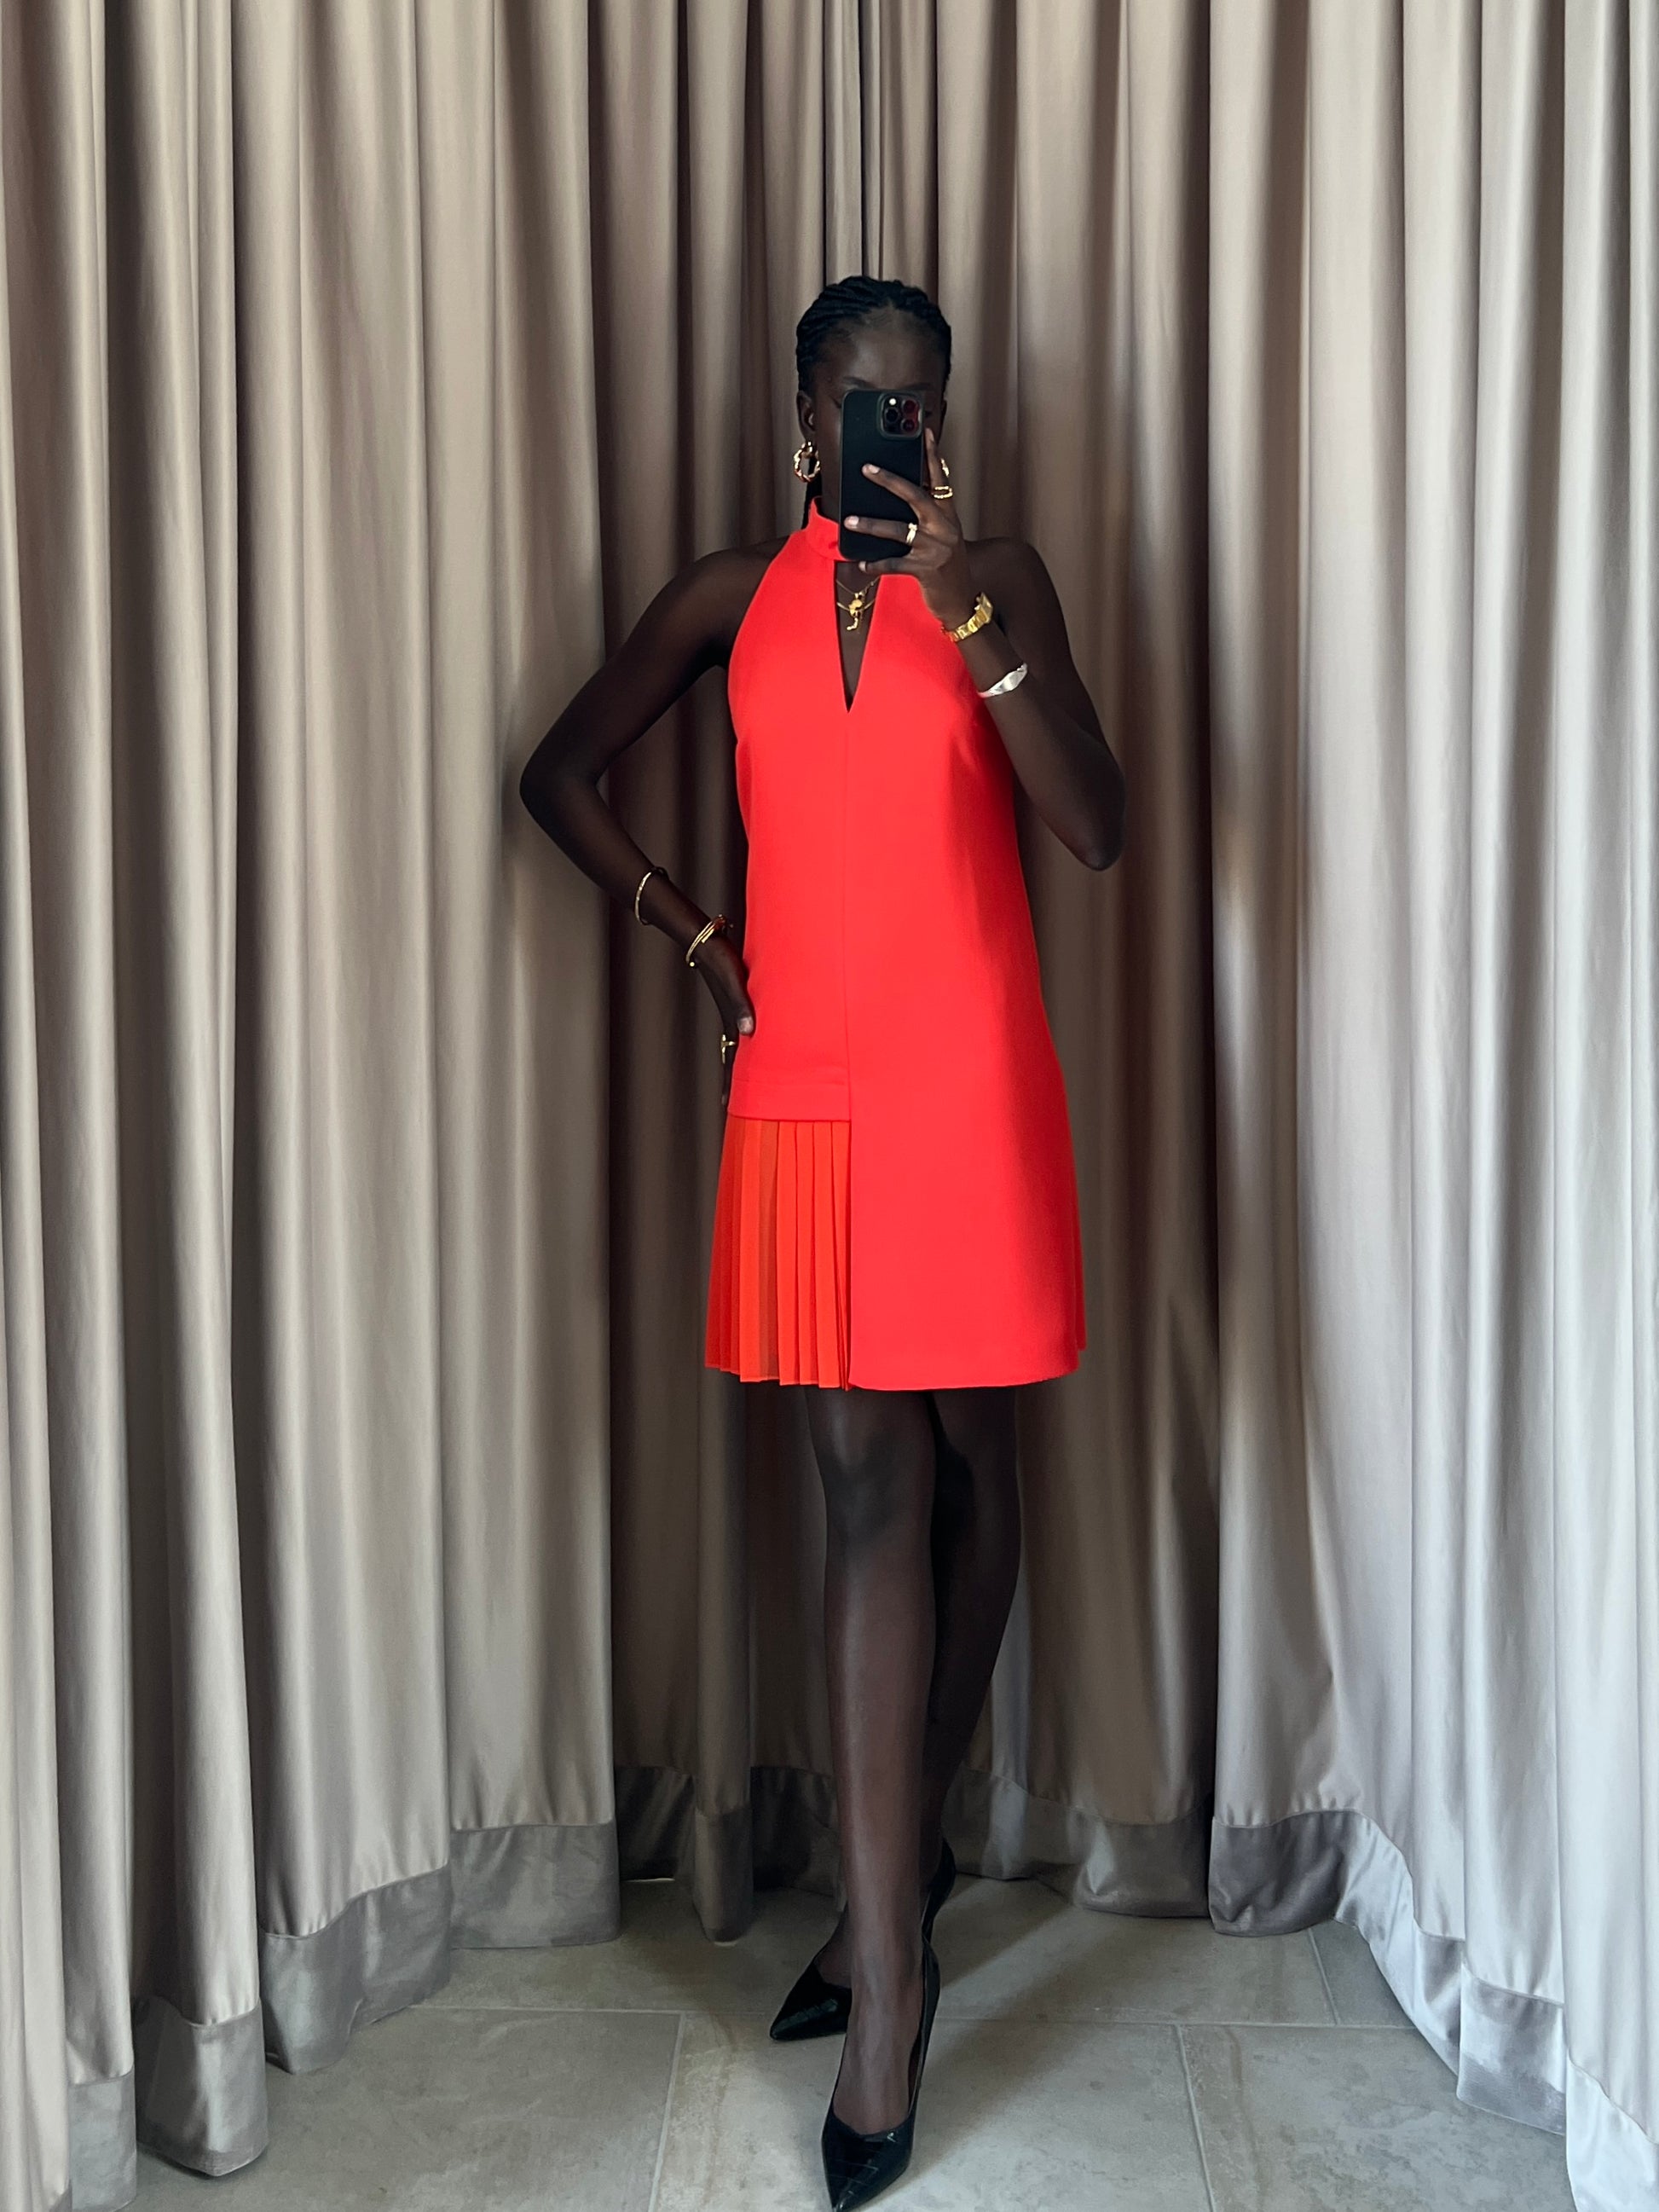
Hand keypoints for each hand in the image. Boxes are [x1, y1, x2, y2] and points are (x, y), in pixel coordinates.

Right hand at [690, 929, 753, 1102]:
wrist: (707, 942)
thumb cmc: (720, 958)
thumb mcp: (733, 981)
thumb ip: (740, 1006)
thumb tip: (748, 1032)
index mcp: (733, 1021)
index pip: (732, 1060)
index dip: (731, 1084)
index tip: (726, 1105)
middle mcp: (733, 1020)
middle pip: (733, 1059)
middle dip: (733, 1083)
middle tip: (732, 1106)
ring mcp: (735, 1013)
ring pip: (737, 1047)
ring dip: (738, 1066)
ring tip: (742, 1085)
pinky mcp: (737, 1002)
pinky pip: (741, 1030)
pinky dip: (744, 1045)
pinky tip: (747, 1046)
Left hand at [842, 427, 976, 630]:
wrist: (962, 599)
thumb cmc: (947, 565)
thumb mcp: (944, 535)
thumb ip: (928, 516)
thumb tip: (897, 497)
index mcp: (948, 515)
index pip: (941, 479)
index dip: (932, 455)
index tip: (924, 432)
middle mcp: (943, 527)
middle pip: (915, 496)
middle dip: (889, 480)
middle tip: (867, 468)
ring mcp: (935, 548)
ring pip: (898, 530)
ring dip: (871, 525)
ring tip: (849, 521)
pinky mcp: (925, 570)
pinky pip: (894, 564)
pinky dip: (876, 564)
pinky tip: (861, 564)